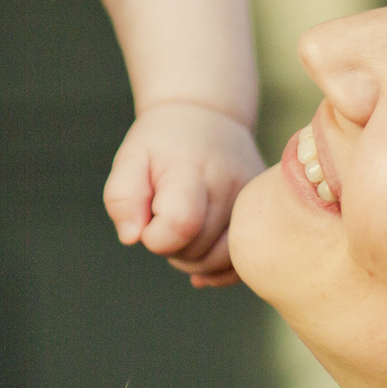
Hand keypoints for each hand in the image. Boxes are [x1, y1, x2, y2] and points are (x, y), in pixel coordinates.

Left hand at [103, 102, 264, 286]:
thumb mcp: (131, 158)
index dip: (154, 235)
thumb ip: (121, 197)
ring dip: (194, 259)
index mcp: (193, 170)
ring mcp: (253, 202)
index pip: (179, 224)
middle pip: (198, 250)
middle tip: (163, 218)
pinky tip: (201, 260)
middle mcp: (231, 187)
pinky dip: (220, 270)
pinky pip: (244, 261)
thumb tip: (132, 237)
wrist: (210, 117)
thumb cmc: (163, 144)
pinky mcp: (265, 213)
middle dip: (171, 246)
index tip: (148, 217)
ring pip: (221, 261)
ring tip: (182, 230)